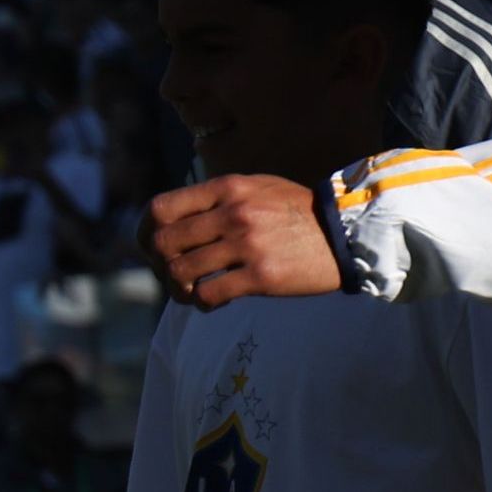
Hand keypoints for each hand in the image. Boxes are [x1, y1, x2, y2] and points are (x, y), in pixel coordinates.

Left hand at [151, 174, 344, 306]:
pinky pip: (210, 294)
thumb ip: (218, 198)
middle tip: (171, 274)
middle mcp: (233, 214)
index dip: (146, 231)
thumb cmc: (298, 213)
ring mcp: (247, 245)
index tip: (152, 246)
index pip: (161, 208)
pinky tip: (212, 301)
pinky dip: (202, 302)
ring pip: (182, 272)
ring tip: (189, 292)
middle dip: (159, 264)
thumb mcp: (257, 188)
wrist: (346, 234)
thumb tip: (176, 219)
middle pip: (165, 243)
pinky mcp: (262, 276)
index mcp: (228, 188)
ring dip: (178, 288)